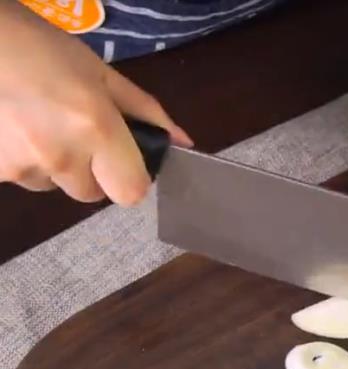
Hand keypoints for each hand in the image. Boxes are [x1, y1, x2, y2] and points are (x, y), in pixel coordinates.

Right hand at [0, 2, 190, 204]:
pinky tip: (20, 129)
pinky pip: (26, 178)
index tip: (125, 161)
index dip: (131, 179)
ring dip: (56, 166)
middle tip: (77, 134)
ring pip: (55, 186)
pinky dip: (25, 161)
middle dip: (92, 172)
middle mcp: (62, 155)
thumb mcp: (103, 75)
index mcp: (97, 129)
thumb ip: (145, 112)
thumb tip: (183, 143)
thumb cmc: (45, 51)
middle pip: (91, 193)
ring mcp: (24, 166)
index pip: (131, 192)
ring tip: (42, 126)